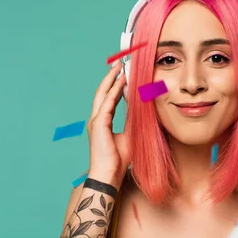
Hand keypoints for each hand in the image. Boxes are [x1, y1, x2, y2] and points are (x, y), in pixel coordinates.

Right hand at [87, 61, 129, 183]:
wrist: (109, 174)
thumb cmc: (119, 159)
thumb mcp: (130, 134)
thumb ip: (133, 119)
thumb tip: (140, 106)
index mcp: (102, 121)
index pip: (108, 97)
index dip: (115, 85)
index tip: (124, 74)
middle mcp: (97, 118)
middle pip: (103, 91)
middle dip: (111, 77)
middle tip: (119, 63)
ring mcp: (96, 121)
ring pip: (103, 94)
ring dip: (111, 80)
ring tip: (119, 68)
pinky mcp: (99, 125)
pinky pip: (107, 104)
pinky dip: (114, 92)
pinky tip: (121, 83)